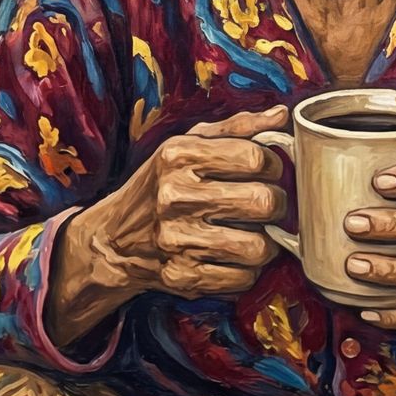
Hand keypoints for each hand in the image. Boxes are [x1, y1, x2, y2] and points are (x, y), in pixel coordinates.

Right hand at [83, 107, 287, 300]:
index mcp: (179, 155)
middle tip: (266, 206)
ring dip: (266, 243)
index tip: (266, 173)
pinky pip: (243, 278)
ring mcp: (177, 240)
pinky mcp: (181, 277)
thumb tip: (282, 116)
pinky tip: (233, 257)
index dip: (274, 166)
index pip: (256, 158)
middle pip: (264, 201)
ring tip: (252, 233)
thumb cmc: (161, 185)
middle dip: (276, 205)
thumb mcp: (187, 145)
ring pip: (259, 247)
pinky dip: (247, 271)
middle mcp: (174, 196)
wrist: (112, 241)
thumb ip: (237, 128)